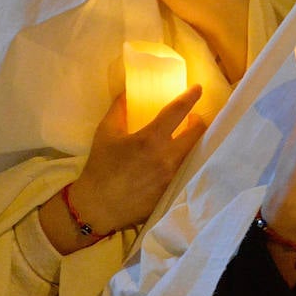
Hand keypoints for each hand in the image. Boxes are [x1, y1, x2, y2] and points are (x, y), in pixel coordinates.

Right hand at [41, 86, 206, 253]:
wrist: (97, 206)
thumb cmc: (100, 167)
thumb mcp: (105, 133)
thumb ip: (118, 110)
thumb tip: (126, 92)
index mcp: (151, 139)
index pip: (178, 111)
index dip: (190, 97)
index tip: (198, 89)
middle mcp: (167, 157)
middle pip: (197, 133)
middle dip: (198, 122)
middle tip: (191, 119)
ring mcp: (172, 177)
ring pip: (194, 153)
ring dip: (193, 142)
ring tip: (184, 138)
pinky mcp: (172, 191)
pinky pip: (186, 171)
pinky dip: (185, 161)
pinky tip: (176, 160)